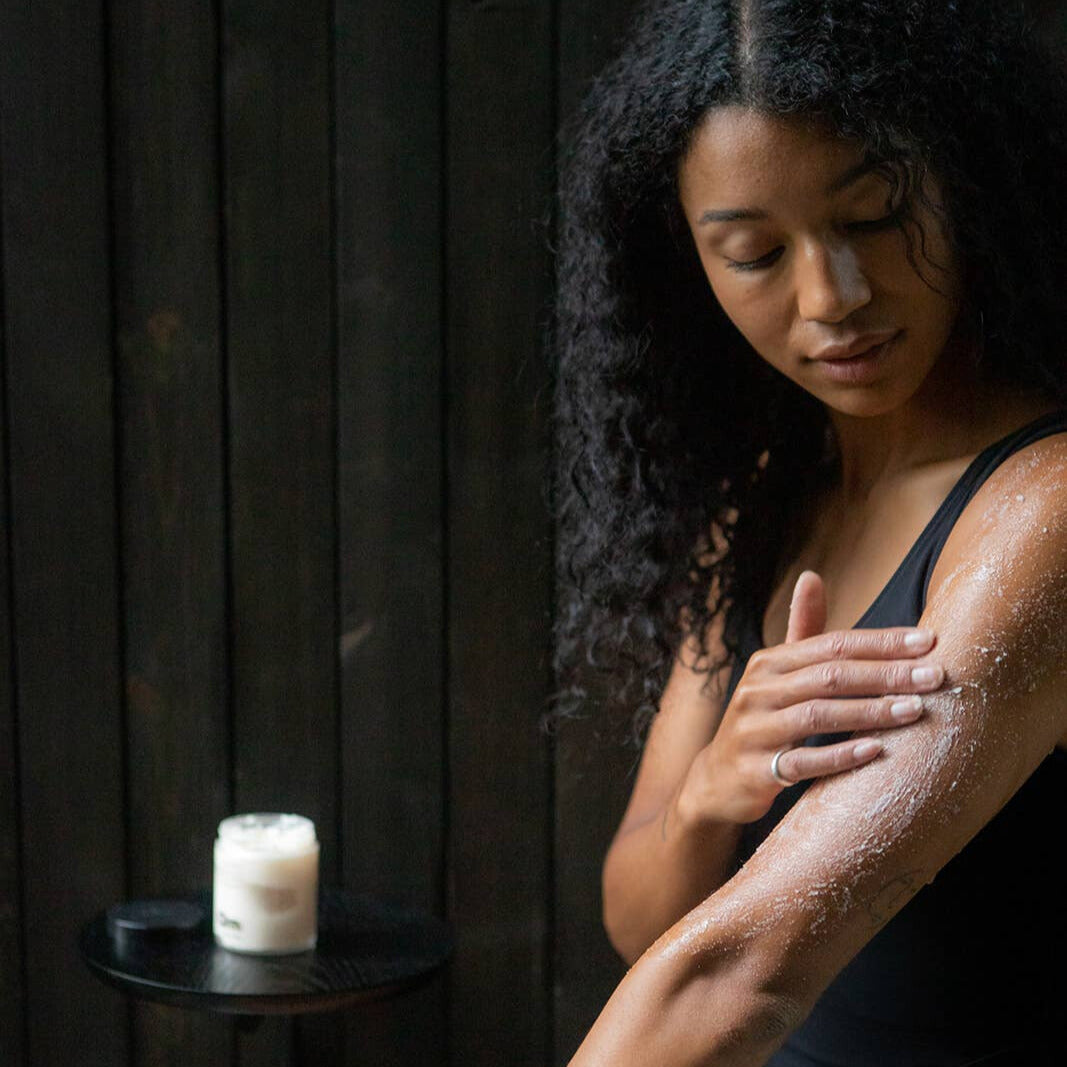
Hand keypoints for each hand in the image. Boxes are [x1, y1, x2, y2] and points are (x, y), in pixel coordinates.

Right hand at [678, 571, 941, 825]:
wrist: (718, 779)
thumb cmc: (763, 719)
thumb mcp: (777, 673)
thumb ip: (803, 630)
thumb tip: (811, 575)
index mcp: (769, 663)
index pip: (831, 645)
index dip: (880, 642)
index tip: (928, 641)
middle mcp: (758, 690)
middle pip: (829, 676)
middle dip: (885, 674)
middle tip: (935, 676)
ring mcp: (754, 730)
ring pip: (818, 715)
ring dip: (870, 712)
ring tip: (915, 711)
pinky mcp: (756, 769)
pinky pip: (802, 762)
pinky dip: (839, 756)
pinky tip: (875, 751)